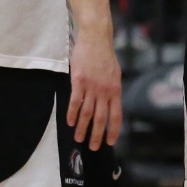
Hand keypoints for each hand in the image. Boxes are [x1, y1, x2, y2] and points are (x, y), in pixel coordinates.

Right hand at [67, 27, 121, 149]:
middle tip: (93, 147)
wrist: (96, 39)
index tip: (109, 142)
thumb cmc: (105, 56)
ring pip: (87, 113)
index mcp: (116, 90)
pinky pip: (75, 102)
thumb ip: (113, 90)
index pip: (116, 116)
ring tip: (78, 139)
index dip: (113, 131)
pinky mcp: (79, 81)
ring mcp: (92, 87)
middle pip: (101, 119)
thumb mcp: (115, 74)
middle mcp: (105, 91)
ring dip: (82, 128)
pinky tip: (70, 123)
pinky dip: (72, 114)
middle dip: (96, 135)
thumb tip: (111, 104)